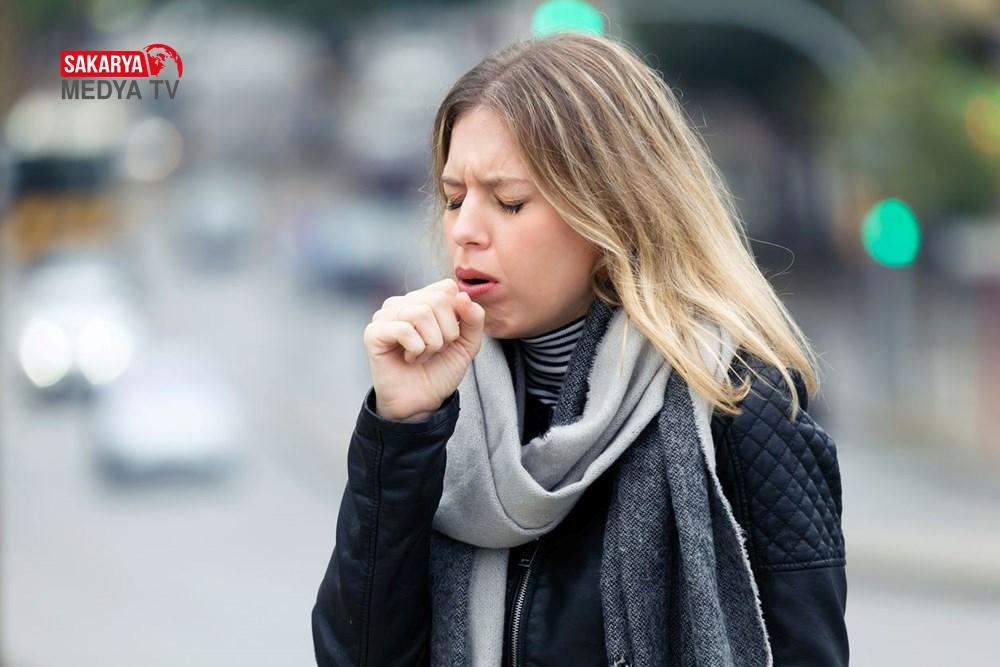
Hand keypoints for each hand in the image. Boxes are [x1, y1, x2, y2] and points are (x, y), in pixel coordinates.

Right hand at [363, 278, 485, 420]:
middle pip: (437, 300)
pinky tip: (410, 359)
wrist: (422, 401)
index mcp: (423, 300)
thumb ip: (474, 318)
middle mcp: (402, 303)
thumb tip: (463, 296)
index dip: (457, 315)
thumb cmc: (440, 370)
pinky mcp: (373, 332)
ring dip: (431, 343)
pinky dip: (416, 349)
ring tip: (422, 354)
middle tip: (436, 349)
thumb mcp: (468, 343)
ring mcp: (385, 316)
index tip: (450, 337)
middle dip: (447, 332)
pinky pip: (404, 329)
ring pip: (421, 313)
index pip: (447, 288)